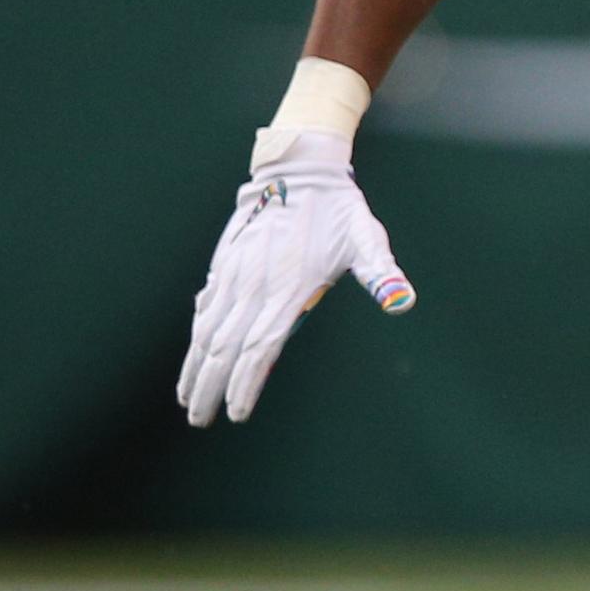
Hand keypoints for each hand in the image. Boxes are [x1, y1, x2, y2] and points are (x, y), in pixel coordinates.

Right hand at [178, 131, 413, 425]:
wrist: (299, 169)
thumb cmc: (339, 211)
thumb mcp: (367, 239)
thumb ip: (382, 273)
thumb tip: (402, 301)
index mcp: (287, 289)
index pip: (260, 348)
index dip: (245, 383)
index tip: (235, 413)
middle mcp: (254, 288)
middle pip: (224, 349)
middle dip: (210, 388)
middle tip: (200, 421)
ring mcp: (234, 277)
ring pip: (206, 332)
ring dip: (194, 367)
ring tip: (186, 399)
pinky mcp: (224, 265)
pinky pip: (205, 309)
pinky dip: (196, 336)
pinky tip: (192, 354)